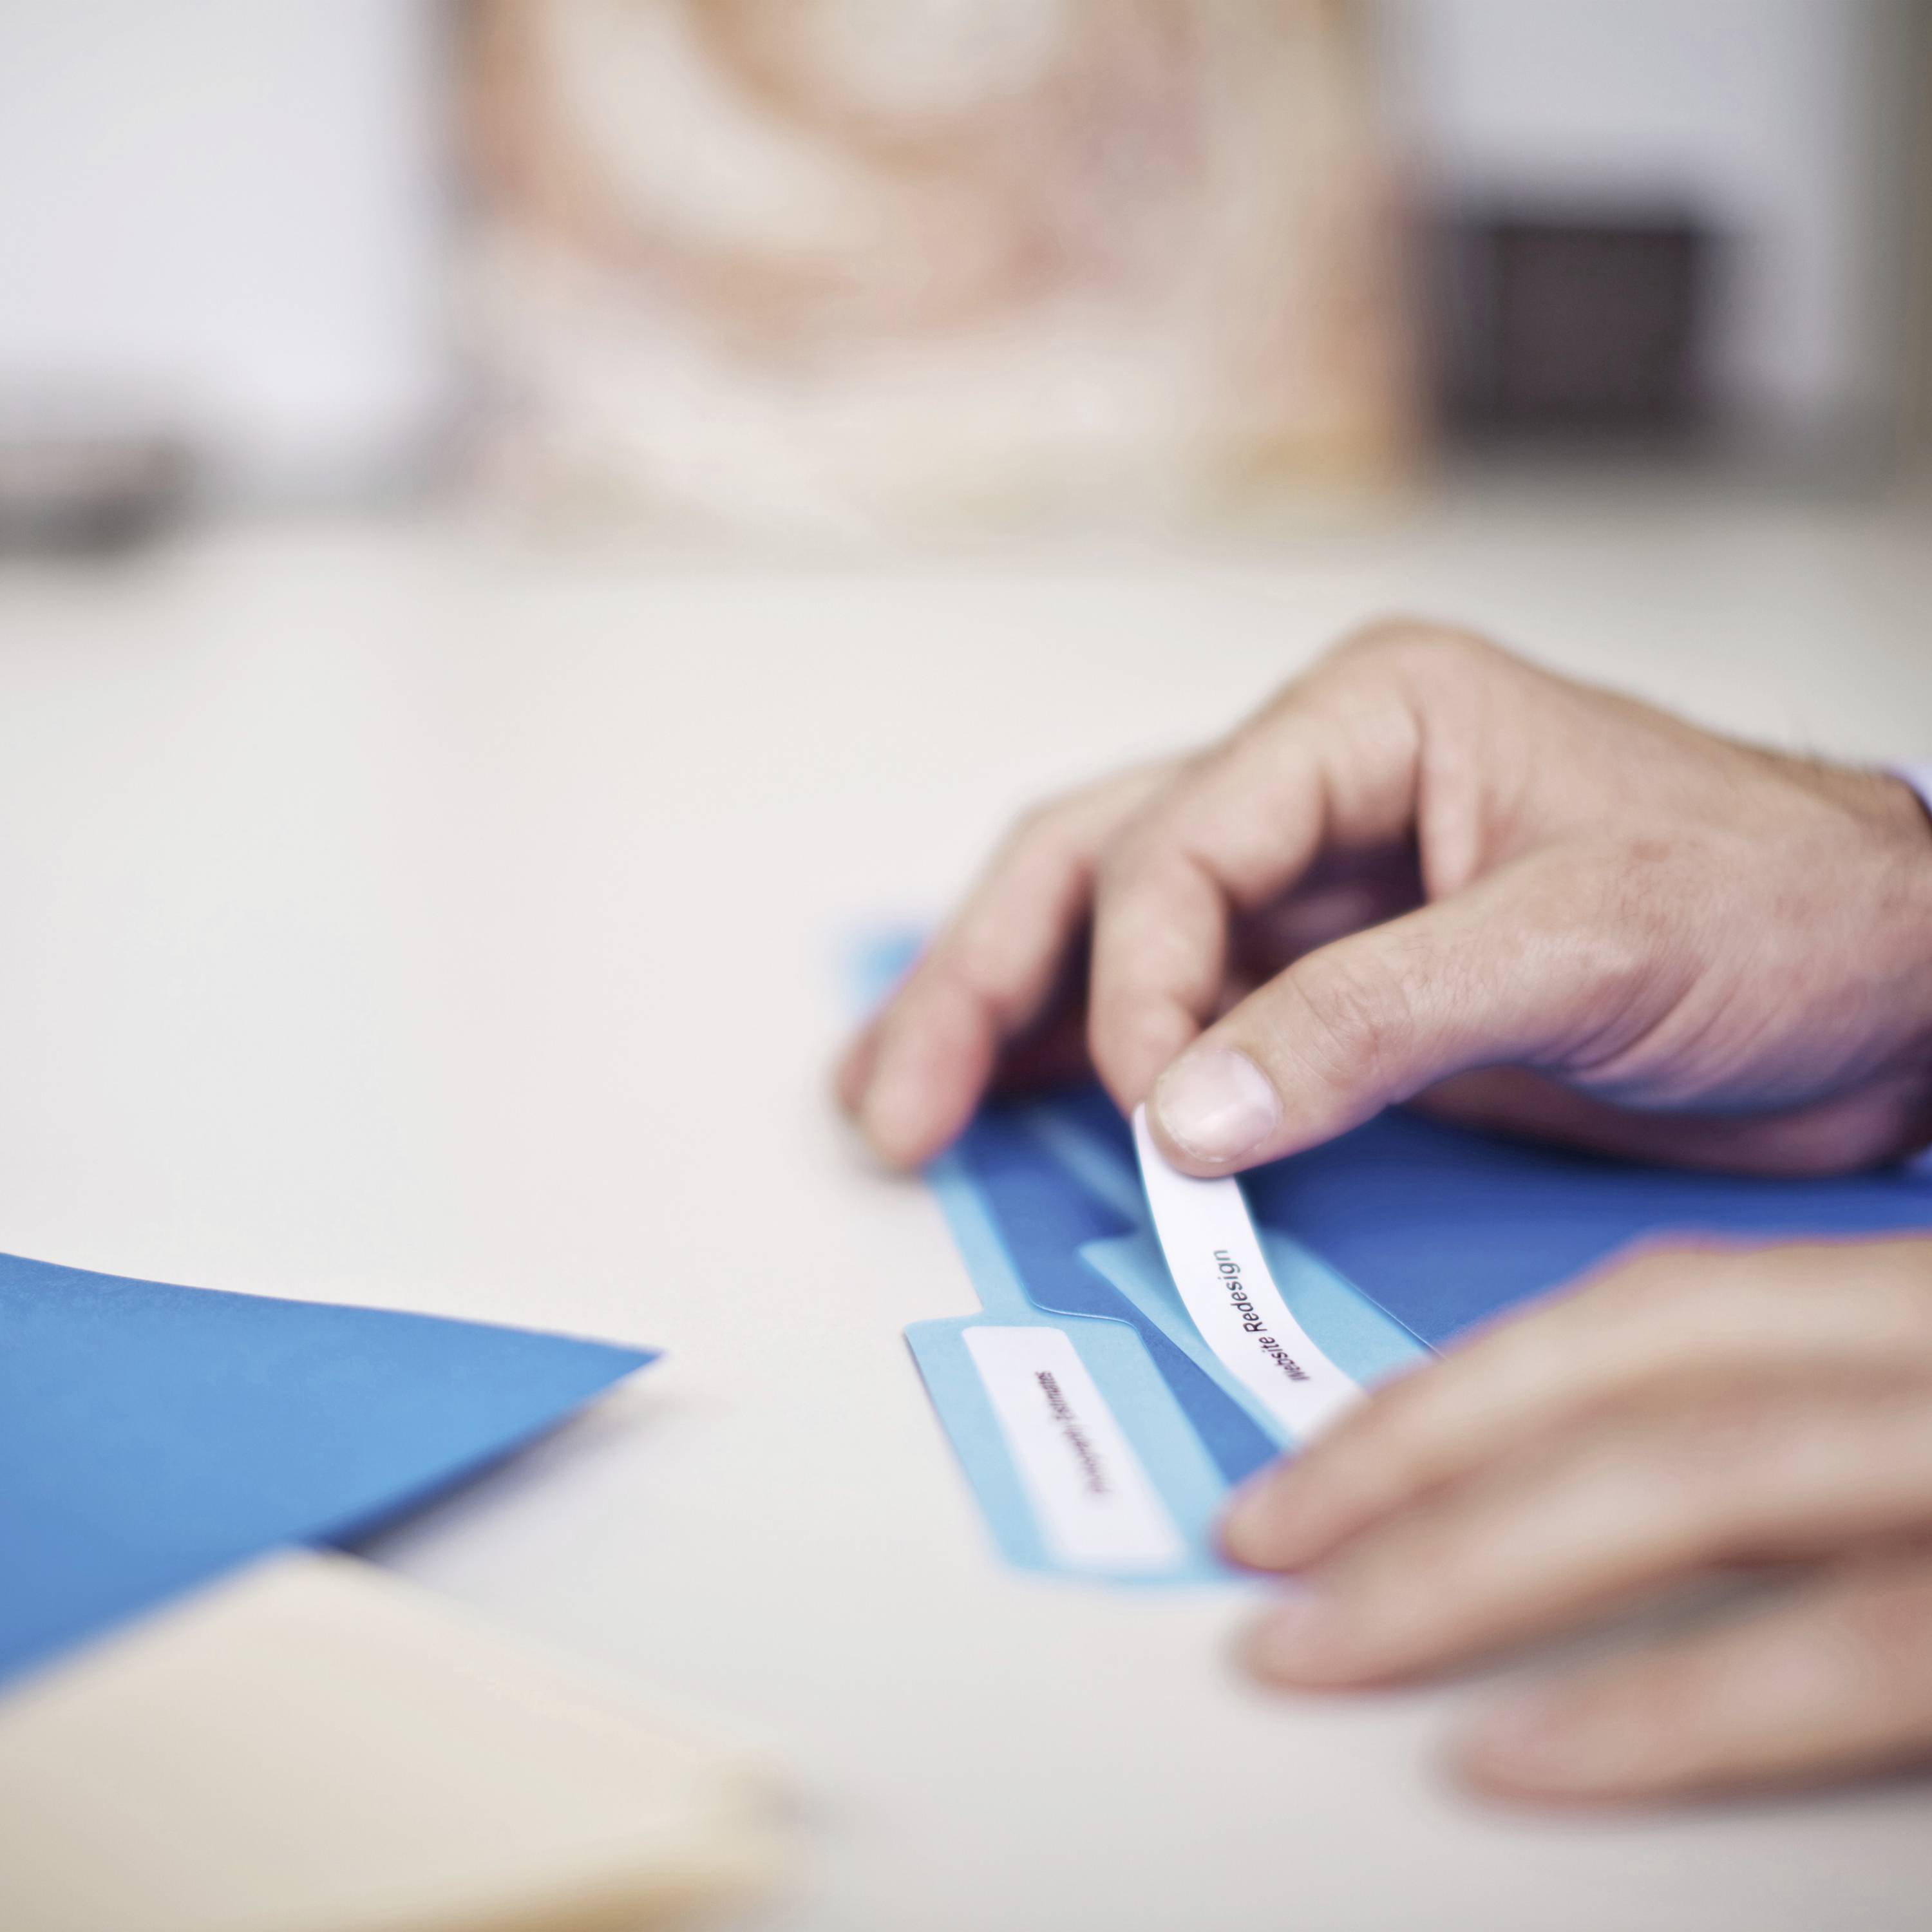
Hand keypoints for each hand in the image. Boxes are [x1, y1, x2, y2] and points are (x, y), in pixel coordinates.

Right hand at [838, 622, 1931, 1175]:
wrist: (1886, 996)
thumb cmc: (1779, 913)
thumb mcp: (1586, 945)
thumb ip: (1373, 1019)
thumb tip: (1183, 1113)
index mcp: (1367, 721)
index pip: (1181, 843)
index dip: (1138, 982)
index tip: (1159, 1117)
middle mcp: (1316, 791)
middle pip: (1092, 868)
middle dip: (980, 984)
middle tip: (894, 1104)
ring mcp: (1315, 894)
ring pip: (1104, 936)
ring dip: (998, 1020)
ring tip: (896, 1106)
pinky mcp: (1332, 989)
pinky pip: (1178, 1016)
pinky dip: (1086, 1067)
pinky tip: (1011, 1110)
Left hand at [1222, 1238, 1931, 1803]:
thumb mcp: (1915, 1422)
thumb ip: (1800, 1433)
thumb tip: (1593, 1503)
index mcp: (1909, 1303)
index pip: (1657, 1312)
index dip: (1467, 1384)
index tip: (1319, 1464)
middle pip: (1641, 1367)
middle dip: (1421, 1451)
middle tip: (1257, 1536)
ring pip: (1698, 1477)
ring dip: (1476, 1561)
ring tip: (1316, 1646)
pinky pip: (1844, 1650)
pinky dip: (1665, 1705)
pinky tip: (1508, 1753)